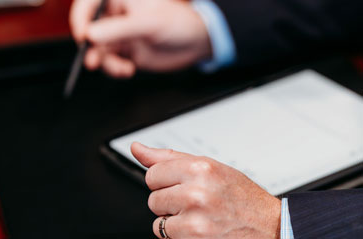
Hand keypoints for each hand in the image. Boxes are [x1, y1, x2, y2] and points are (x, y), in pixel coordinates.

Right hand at [69, 0, 211, 77]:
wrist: (195, 44)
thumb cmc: (178, 23)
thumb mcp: (148, 24)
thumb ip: (119, 29)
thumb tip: (90, 35)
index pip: (88, 3)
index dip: (80, 18)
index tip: (82, 36)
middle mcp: (116, 14)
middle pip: (90, 30)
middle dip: (91, 48)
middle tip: (93, 63)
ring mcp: (119, 34)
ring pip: (98, 49)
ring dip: (106, 63)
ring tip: (122, 69)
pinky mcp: (124, 51)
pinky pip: (109, 62)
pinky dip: (115, 69)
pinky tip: (128, 70)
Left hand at [131, 142, 280, 238]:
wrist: (270, 227)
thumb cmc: (241, 197)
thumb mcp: (210, 168)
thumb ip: (169, 158)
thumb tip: (137, 148)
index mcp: (201, 167)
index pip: (153, 172)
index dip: (165, 182)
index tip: (179, 185)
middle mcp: (197, 189)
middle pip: (152, 196)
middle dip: (169, 201)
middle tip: (194, 202)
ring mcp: (195, 215)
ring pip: (157, 218)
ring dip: (173, 219)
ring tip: (199, 216)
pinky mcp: (193, 236)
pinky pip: (164, 234)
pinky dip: (178, 234)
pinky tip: (199, 229)